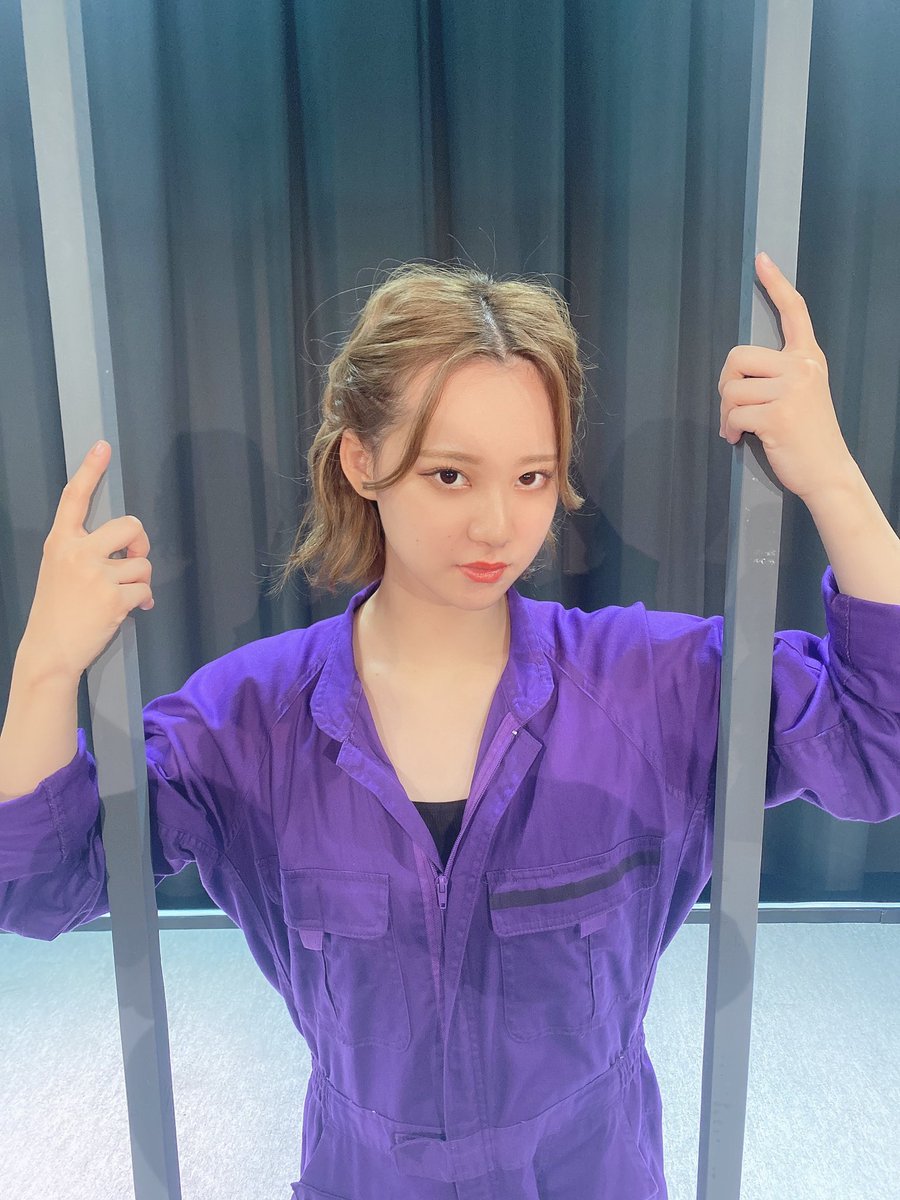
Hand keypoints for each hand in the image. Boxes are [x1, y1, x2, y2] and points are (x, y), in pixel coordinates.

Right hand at [19, 441, 153, 684]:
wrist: (50, 651)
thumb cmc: (57, 612)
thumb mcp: (58, 571)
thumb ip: (86, 553)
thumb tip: (127, 550)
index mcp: (61, 542)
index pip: (75, 498)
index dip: (90, 470)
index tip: (102, 446)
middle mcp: (78, 552)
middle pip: (131, 525)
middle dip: (140, 543)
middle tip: (133, 561)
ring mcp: (96, 574)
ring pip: (143, 563)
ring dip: (141, 581)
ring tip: (123, 596)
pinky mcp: (114, 597)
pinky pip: (146, 589)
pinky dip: (144, 601)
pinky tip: (132, 610)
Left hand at [717, 252, 855, 500]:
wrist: (828, 472)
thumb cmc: (808, 435)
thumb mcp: (802, 393)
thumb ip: (778, 374)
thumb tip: (736, 373)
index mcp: (808, 357)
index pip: (794, 312)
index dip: (776, 285)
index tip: (760, 260)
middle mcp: (802, 367)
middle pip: (737, 357)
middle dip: (727, 385)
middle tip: (735, 407)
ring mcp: (791, 390)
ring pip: (731, 389)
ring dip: (726, 413)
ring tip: (740, 428)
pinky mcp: (778, 415)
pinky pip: (733, 414)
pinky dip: (730, 429)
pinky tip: (740, 439)